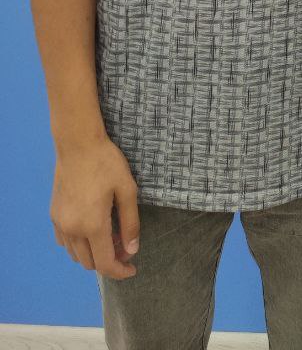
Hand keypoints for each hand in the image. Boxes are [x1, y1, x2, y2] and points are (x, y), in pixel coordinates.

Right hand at [51, 136, 139, 278]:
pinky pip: (65, 243)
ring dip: (93, 254)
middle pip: (90, 263)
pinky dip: (79, 245)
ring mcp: (60, 224)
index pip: (105, 263)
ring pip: (76, 255)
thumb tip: (132, 250)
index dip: (120, 271)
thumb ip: (130, 223)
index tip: (133, 269)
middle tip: (124, 244)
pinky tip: (91, 229)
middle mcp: (73, 230)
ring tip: (110, 235)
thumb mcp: (127, 190)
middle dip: (109, 260)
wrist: (78, 145)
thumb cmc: (107, 163)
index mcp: (93, 225)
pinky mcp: (54, 216)